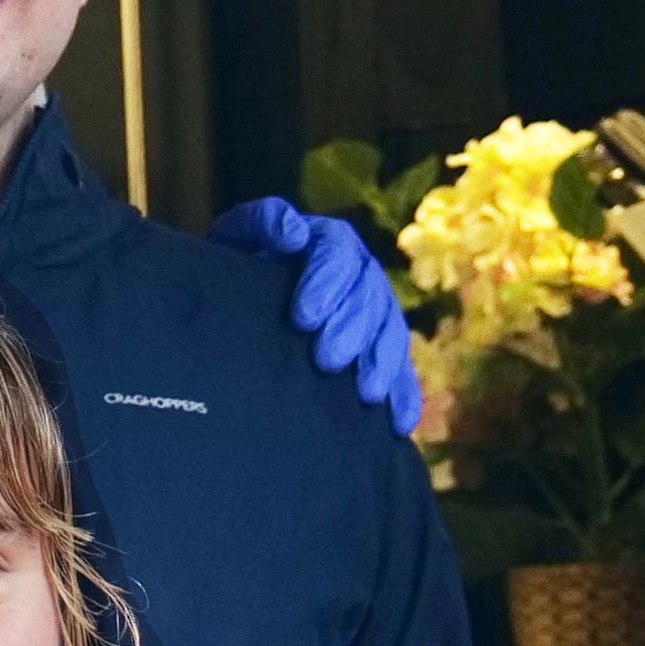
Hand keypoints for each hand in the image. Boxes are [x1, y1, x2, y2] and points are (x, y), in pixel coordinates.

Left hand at [213, 196, 426, 438]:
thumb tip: (293, 232)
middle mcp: (360, 275)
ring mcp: (376, 312)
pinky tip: (398, 422)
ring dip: (382, 364)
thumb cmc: (243, 264)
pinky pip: (402, 370)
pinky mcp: (380, 349)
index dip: (325, 283)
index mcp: (329, 243)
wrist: (246, 298)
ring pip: (391, 333)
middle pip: (369, 298)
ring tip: (366, 394)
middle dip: (352, 330)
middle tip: (327, 361)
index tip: (302, 318)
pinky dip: (404, 395)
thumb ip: (261, 222)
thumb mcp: (240, 235)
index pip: (337, 254)